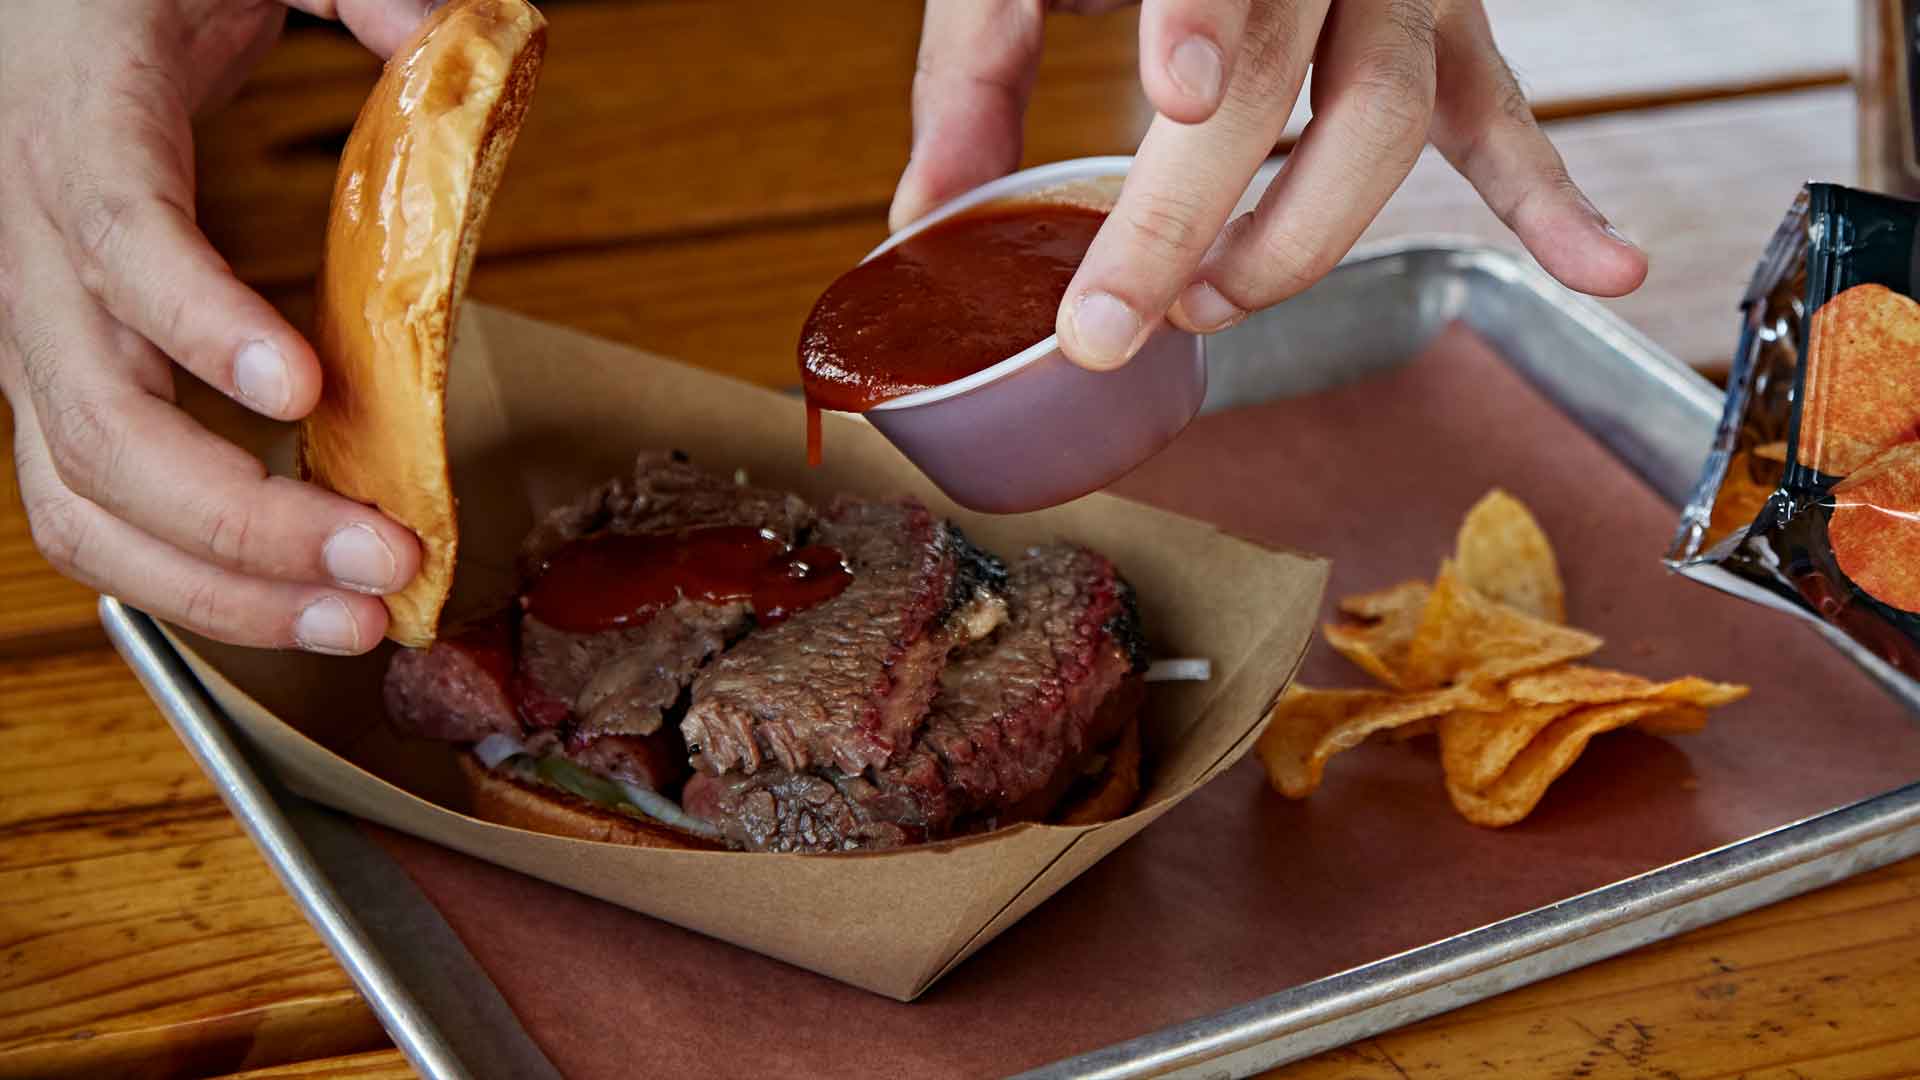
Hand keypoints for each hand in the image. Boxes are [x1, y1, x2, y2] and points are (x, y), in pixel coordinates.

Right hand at [0, 0, 431, 652]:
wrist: (38, 10)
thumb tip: (480, 34)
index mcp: (78, 122)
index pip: (115, 232)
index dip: (196, 320)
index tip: (303, 393)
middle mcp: (32, 245)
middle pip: (98, 418)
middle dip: (242, 515)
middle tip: (388, 560)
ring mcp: (34, 331)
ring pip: (78, 496)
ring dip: (218, 582)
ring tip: (356, 620)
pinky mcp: (62, 380)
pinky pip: (90, 506)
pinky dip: (188, 574)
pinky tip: (295, 599)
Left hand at [891, 0, 1648, 369]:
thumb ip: (974, 66)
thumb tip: (926, 223)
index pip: (1206, 2)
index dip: (1189, 78)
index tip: (1154, 171)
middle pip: (1298, 87)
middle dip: (1205, 225)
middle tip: (1123, 322)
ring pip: (1397, 118)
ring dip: (1307, 236)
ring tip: (1216, 306)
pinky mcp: (1454, 21)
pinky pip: (1509, 115)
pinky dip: (1553, 197)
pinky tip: (1602, 264)